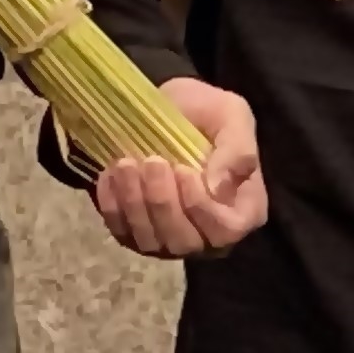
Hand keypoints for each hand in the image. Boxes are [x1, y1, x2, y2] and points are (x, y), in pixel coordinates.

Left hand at [93, 79, 266, 259]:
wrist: (169, 110)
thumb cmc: (207, 113)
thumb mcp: (232, 116)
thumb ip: (237, 150)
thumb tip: (217, 188)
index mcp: (242, 210)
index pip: (225, 230)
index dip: (201, 207)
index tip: (183, 169)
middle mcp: (209, 235)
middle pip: (185, 242)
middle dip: (162, 203)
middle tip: (152, 161)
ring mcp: (171, 239)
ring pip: (151, 242)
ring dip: (134, 204)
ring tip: (126, 165)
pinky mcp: (138, 235)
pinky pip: (123, 233)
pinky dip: (113, 207)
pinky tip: (111, 175)